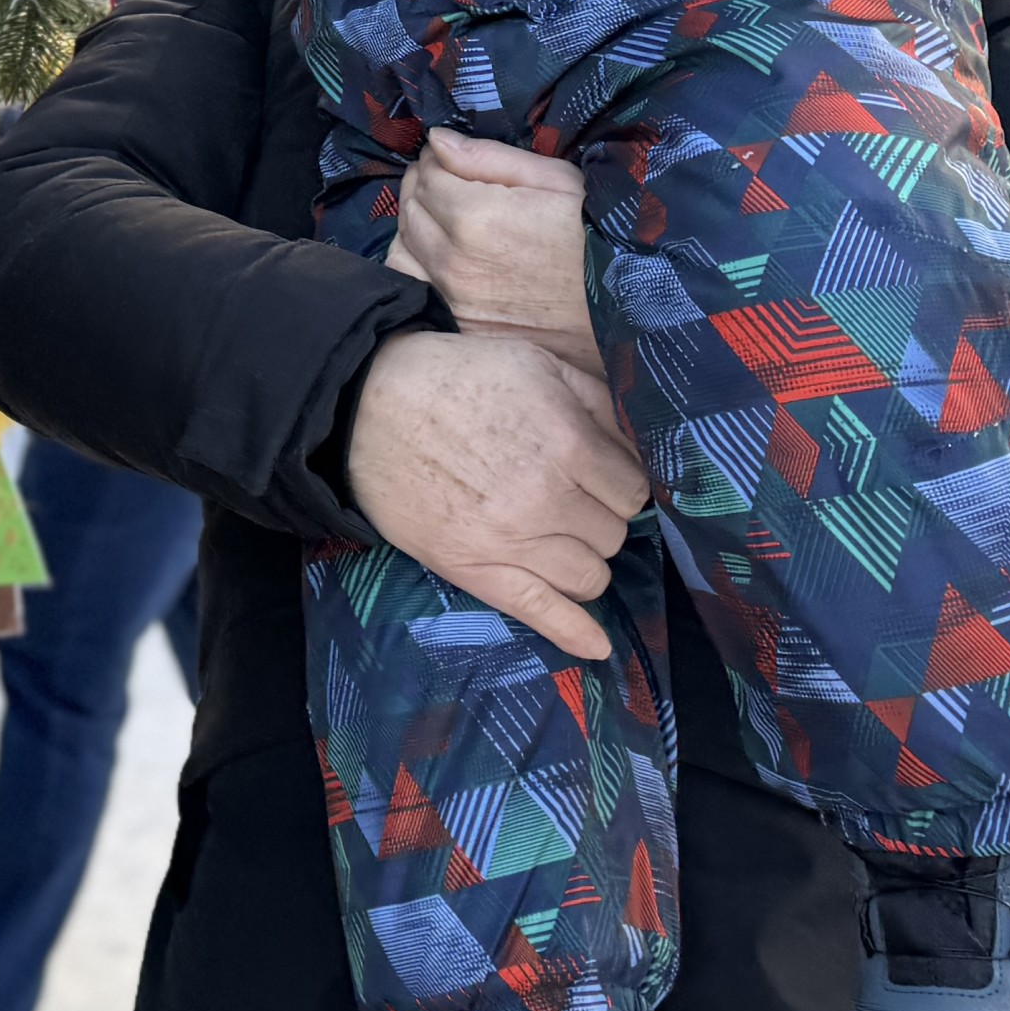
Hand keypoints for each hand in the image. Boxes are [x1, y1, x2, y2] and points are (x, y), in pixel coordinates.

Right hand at [345, 327, 647, 662]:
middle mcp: (546, 497)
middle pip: (614, 534)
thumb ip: (598, 401)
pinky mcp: (474, 569)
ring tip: (559, 536)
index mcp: (567, 441)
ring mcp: (510, 540)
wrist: (368, 406)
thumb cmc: (457, 378)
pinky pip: (539, 611)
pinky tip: (597, 647)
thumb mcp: (536, 363)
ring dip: (584, 558)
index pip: (633, 490)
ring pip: (589, 576)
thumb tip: (641, 444)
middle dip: (599, 516)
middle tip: (570, 497)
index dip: (619, 482)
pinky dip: (573, 633)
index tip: (599, 474)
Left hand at [386, 132, 603, 374]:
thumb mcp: (560, 182)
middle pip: (411, 205)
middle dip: (423, 184)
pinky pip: (414, 282)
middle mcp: (453, 260)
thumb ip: (491, 158)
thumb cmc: (598, 239)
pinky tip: (439, 251)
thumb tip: (437, 140)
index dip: (439, 157)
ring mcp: (452, 298)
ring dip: (415, 221)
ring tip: (443, 214)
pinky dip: (416, 260)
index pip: (428, 171)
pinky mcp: (456, 325)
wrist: (626, 311)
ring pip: (403, 244)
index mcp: (476, 217)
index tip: (455, 157)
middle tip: (448, 179)